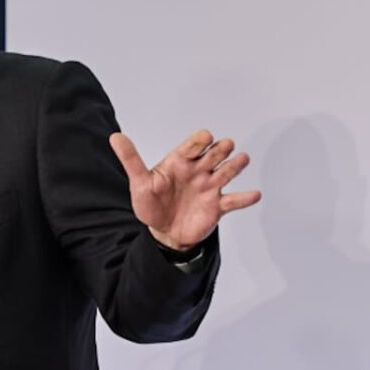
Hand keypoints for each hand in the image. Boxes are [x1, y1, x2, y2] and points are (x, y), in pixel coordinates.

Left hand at [109, 130, 260, 251]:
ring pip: (226, 172)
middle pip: (213, 154)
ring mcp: (209, 187)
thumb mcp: (139, 182)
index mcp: (179, 162)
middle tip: (225, 145)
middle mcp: (197, 171)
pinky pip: (234, 201)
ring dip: (235, 165)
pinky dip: (245, 198)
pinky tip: (254, 194)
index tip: (205, 137)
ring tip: (242, 159)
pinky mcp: (217, 206)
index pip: (192, 145)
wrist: (163, 232)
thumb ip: (130, 160)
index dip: (199, 141)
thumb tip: (115, 137)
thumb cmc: (151, 204)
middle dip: (220, 149)